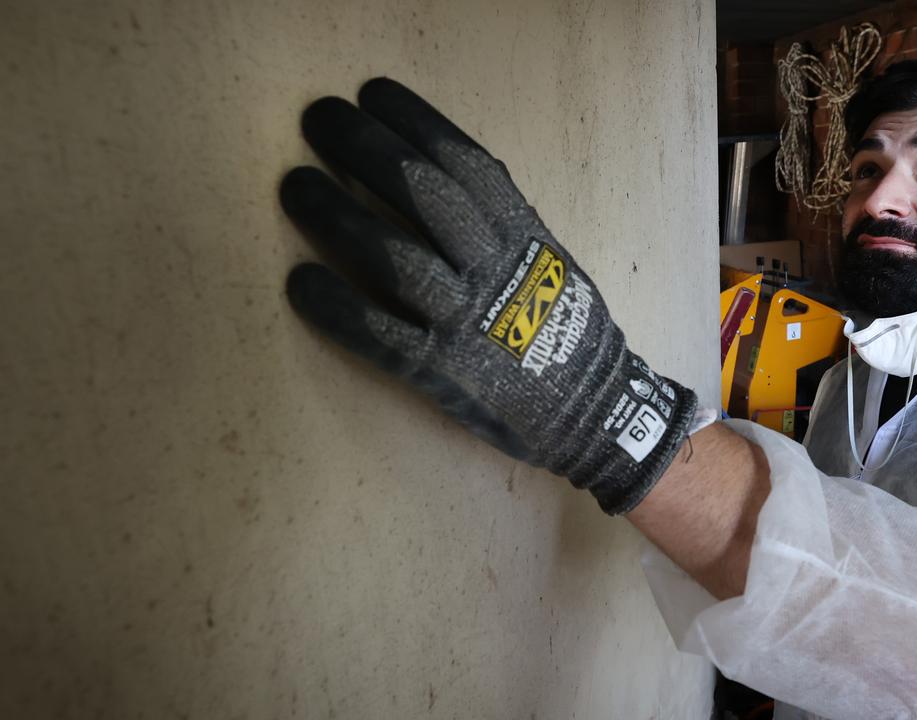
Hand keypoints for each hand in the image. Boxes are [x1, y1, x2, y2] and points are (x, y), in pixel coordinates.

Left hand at [280, 78, 697, 513]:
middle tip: (318, 117)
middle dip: (366, 148)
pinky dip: (338, 308)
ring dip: (338, 216)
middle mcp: (494, 268)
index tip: (372, 92)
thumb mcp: (550, 258)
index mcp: (524, 234)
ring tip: (294, 184)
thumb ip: (503, 219)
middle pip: (423, 194)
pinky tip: (299, 282)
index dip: (416, 122)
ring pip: (395, 257)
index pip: (466, 163)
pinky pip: (382, 335)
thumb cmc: (565, 327)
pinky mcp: (442, 371)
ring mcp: (467, 320)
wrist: (596, 409)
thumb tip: (445, 168)